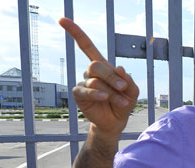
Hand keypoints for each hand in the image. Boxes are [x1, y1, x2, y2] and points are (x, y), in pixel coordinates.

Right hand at [58, 17, 138, 135]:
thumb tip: (119, 67)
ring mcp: (84, 83)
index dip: (75, 33)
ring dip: (111, 91)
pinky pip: (85, 90)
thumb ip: (128, 80)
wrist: (116, 121)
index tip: (62, 19)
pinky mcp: (79, 95)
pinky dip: (97, 94)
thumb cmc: (124, 102)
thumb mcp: (132, 91)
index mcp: (102, 66)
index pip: (86, 46)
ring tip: (122, 102)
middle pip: (96, 65)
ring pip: (95, 81)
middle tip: (123, 88)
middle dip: (111, 76)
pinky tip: (105, 97)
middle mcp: (91, 73)